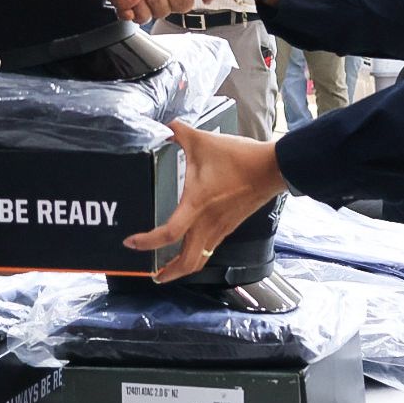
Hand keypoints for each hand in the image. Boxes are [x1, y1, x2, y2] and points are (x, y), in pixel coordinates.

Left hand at [123, 120, 287, 281]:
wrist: (272, 168)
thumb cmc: (239, 158)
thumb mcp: (204, 141)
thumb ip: (180, 132)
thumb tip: (165, 125)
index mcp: (197, 205)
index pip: (168, 234)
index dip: (147, 242)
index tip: (131, 242)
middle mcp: (208, 223)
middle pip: (188, 262)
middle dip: (169, 274)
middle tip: (153, 276)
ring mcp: (220, 228)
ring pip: (200, 258)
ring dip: (183, 268)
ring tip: (169, 269)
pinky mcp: (229, 226)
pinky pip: (210, 248)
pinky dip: (197, 255)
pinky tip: (190, 247)